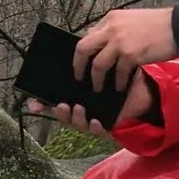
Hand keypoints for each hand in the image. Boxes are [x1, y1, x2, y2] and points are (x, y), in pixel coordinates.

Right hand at [26, 72, 155, 134]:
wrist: (145, 90)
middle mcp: (83, 108)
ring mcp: (93, 118)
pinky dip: (95, 127)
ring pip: (78, 124)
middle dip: (59, 113)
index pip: (55, 100)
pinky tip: (96, 121)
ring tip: (79, 109)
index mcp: (78, 95)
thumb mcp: (105, 68)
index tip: (33, 103)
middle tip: (61, 105)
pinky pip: (98, 131)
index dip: (42, 103)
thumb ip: (92, 62)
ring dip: (76, 118)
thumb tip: (78, 46)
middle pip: (64, 115)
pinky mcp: (108, 126)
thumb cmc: (122, 79)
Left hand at [73, 8, 178, 91]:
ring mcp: (120, 42)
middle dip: (79, 66)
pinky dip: (118, 83)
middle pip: (84, 49)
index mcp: (111, 19)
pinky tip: (121, 87)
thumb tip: (101, 43)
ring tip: (99, 87)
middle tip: (80, 77)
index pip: (87, 36)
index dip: (82, 53)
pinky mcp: (131, 55)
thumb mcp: (131, 20)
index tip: (81, 63)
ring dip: (97, 79)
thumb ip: (115, 30)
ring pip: (98, 65)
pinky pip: (118, 73)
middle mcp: (112, 28)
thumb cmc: (158, 24)